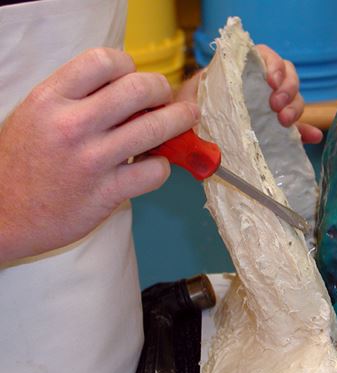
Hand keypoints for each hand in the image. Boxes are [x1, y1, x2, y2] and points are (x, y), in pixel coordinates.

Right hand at [0, 48, 199, 263]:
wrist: (3, 215)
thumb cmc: (23, 163)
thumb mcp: (37, 116)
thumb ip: (75, 98)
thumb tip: (127, 87)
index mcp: (50, 99)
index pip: (103, 61)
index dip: (129, 66)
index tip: (133, 77)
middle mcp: (71, 125)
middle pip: (138, 89)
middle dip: (162, 89)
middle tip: (167, 97)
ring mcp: (91, 160)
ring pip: (155, 128)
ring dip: (180, 120)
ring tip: (187, 118)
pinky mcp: (106, 193)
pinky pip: (154, 172)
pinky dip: (163, 167)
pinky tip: (155, 166)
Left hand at [175, 44, 322, 144]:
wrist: (187, 137)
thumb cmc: (184, 115)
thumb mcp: (186, 103)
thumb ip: (193, 102)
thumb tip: (198, 114)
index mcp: (238, 73)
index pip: (264, 56)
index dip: (273, 64)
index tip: (271, 81)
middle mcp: (257, 86)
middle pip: (286, 75)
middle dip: (288, 88)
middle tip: (276, 105)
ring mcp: (268, 107)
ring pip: (293, 97)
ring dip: (296, 107)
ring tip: (285, 122)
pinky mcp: (274, 128)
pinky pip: (296, 126)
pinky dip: (306, 130)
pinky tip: (312, 138)